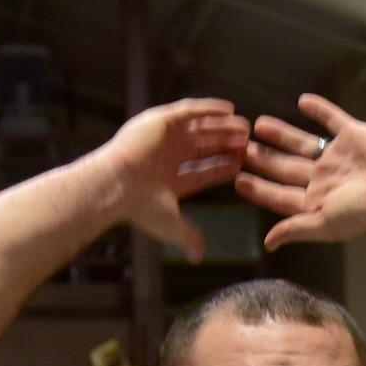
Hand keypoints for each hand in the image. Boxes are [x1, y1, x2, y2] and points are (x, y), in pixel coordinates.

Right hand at [101, 98, 250, 259]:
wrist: (117, 185)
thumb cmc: (140, 206)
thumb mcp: (170, 224)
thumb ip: (188, 236)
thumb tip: (198, 258)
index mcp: (169, 179)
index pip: (202, 171)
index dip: (222, 167)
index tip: (241, 163)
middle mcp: (165, 157)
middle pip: (203, 147)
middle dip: (225, 145)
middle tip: (248, 142)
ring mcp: (162, 137)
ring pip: (198, 128)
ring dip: (222, 126)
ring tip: (244, 126)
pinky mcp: (160, 120)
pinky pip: (189, 110)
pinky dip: (209, 108)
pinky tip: (229, 109)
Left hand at [235, 94, 365, 248]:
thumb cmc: (363, 211)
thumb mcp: (325, 225)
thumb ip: (295, 229)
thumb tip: (268, 243)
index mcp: (315, 200)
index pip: (279, 194)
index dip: (258, 188)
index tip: (237, 179)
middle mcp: (322, 178)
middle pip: (285, 167)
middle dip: (263, 158)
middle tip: (239, 147)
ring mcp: (337, 156)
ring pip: (302, 142)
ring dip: (282, 134)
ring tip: (258, 124)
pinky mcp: (352, 135)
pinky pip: (332, 119)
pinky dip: (319, 109)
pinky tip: (302, 101)